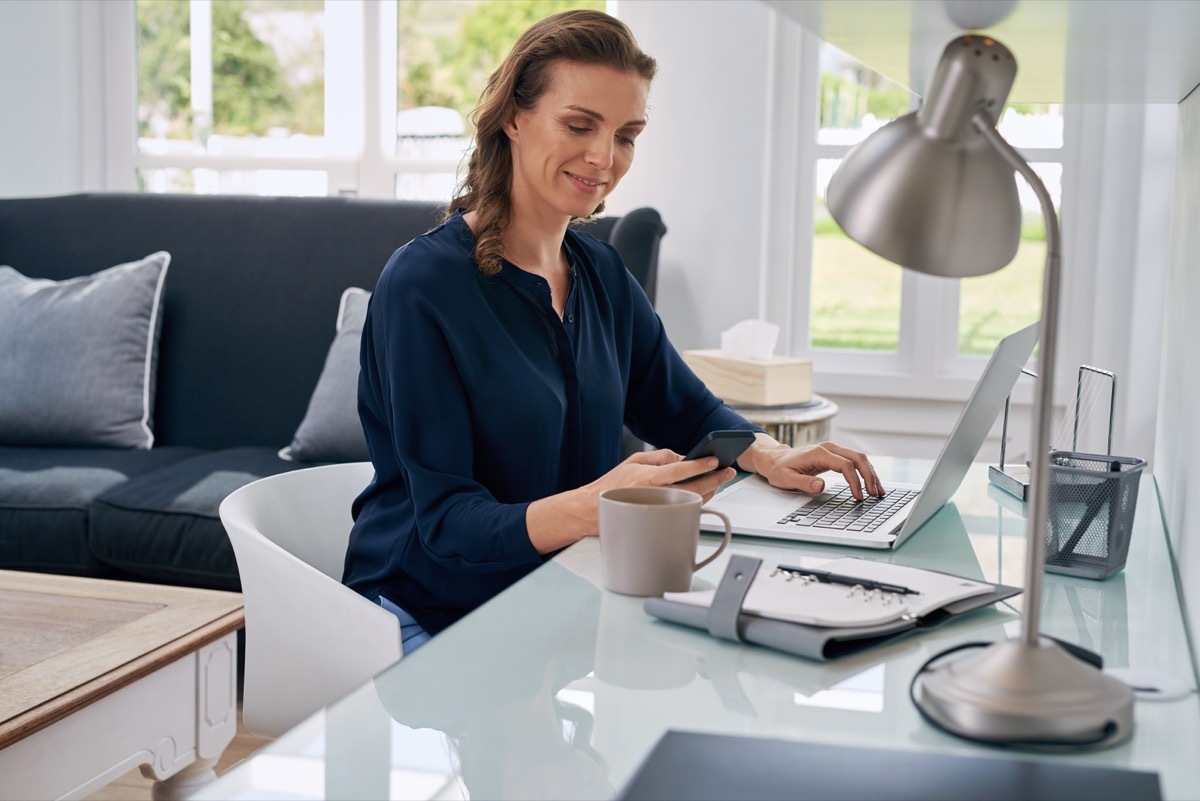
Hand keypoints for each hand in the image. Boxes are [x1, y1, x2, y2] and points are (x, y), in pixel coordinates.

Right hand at [584, 449, 735, 504]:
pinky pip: (685, 509)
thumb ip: (659, 456)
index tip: (715, 461)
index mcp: (647, 477)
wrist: (594, 509)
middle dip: (714, 479)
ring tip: (719, 479)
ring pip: (692, 500)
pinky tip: (705, 491)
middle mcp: (654, 494)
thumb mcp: (634, 460)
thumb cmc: (613, 485)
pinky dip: (698, 499)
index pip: (679, 470)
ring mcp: (659, 508)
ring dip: (709, 490)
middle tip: (727, 471)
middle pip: (692, 488)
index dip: (699, 465)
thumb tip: (682, 456)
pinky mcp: (661, 518)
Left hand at [740, 437, 883, 499]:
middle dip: (869, 477)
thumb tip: (821, 486)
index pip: (845, 465)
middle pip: (858, 458)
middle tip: (875, 494)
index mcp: (819, 453)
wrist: (774, 458)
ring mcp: (832, 450)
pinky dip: (864, 471)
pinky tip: (870, 483)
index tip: (858, 497)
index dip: (855, 481)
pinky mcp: (834, 455)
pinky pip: (854, 461)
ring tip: (878, 491)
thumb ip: (803, 482)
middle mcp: (829, 448)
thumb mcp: (786, 478)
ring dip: (871, 474)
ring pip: (859, 458)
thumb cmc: (779, 469)